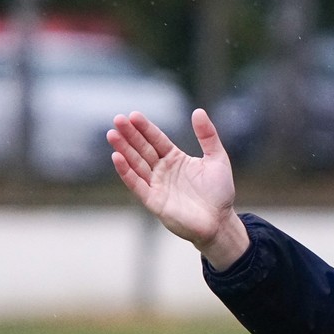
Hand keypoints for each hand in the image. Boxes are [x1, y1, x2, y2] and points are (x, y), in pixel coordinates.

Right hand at [107, 108, 248, 269]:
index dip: (146, 128)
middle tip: (117, 119)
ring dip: (124, 150)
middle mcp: (163, 171)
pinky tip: (117, 157)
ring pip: (136, 164)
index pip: (157, 140)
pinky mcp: (154, 201)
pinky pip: (137, 185)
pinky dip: (127, 172)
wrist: (220, 222)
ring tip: (112, 134)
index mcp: (176, 159)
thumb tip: (198, 111)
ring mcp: (157, 185)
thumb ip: (208, 136)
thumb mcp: (217, 159)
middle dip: (130, 135)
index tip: (134, 115)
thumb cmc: (220, 192)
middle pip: (143, 149)